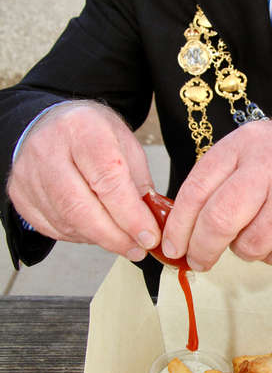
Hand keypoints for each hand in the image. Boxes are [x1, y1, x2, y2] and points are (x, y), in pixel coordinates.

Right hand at [7, 102, 161, 260]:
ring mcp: (29, 173)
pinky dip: (79, 236)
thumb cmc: (94, 134)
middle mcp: (49, 149)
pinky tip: (95, 230)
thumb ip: (139, 183)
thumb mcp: (126, 144)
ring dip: (99, 238)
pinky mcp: (19, 194)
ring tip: (121, 239)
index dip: (130, 215)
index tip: (149, 236)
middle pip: (81, 208)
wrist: (53, 124)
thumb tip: (151, 224)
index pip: (108, 179)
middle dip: (114, 237)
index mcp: (83, 129)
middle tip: (137, 249)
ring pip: (66, 222)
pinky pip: (52, 228)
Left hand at [162, 115, 271, 270]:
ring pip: (249, 245)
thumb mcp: (259, 145)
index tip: (171, 246)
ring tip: (256, 232)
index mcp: (247, 143)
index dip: (178, 223)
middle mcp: (271, 165)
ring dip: (243, 249)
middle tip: (198, 261)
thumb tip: (183, 225)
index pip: (197, 187)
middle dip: (201, 249)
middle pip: (219, 220)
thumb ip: (223, 175)